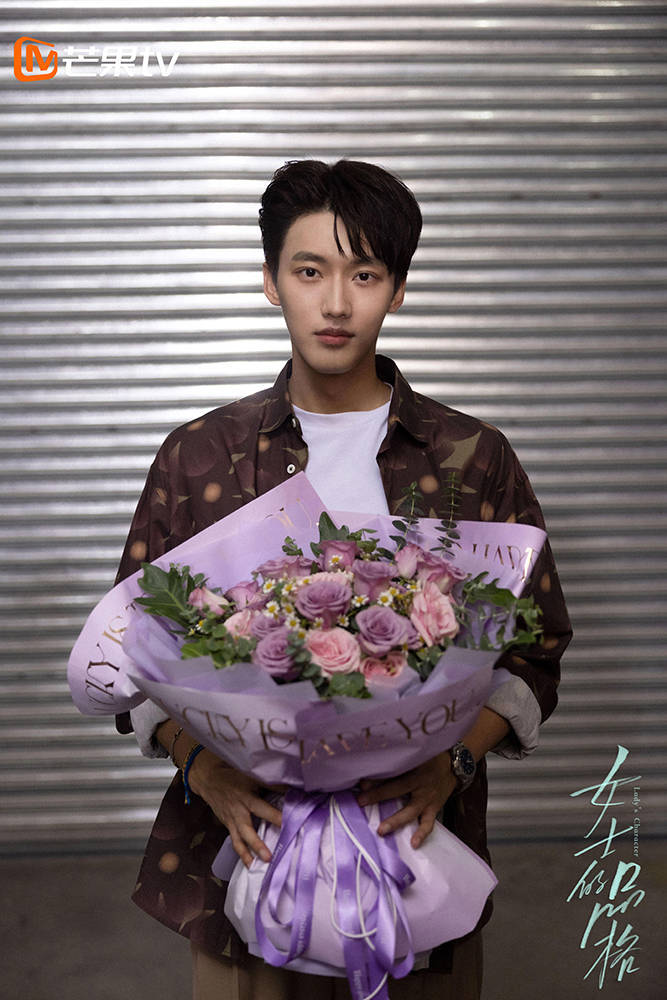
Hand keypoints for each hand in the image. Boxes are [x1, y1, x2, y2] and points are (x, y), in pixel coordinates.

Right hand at [187, 749, 282, 867]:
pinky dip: (241, 853)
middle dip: (257, 844)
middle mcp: (238, 812)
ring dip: (247, 854)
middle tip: (269, 857)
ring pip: (239, 840)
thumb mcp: (251, 777)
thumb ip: (270, 784)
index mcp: (246, 798)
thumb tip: (292, 789)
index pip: (263, 809)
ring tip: (256, 866)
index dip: (276, 817)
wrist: (209, 781)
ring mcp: (231, 821)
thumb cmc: (234, 777)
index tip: (288, 825)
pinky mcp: (228, 826)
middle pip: (247, 830)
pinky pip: (235, 841)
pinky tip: (249, 864)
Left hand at [356, 751, 457, 848]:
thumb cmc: (429, 759)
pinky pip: (428, 823)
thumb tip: (372, 768)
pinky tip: (414, 844)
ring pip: (411, 810)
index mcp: (414, 766)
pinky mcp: (434, 808)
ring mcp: (427, 798)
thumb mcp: (415, 755)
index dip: (377, 777)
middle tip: (361, 801)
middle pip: (397, 788)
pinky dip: (421, 834)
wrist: (454, 765)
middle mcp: (420, 782)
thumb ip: (398, 761)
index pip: (393, 771)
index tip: (361, 782)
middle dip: (378, 795)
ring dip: (396, 821)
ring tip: (381, 830)